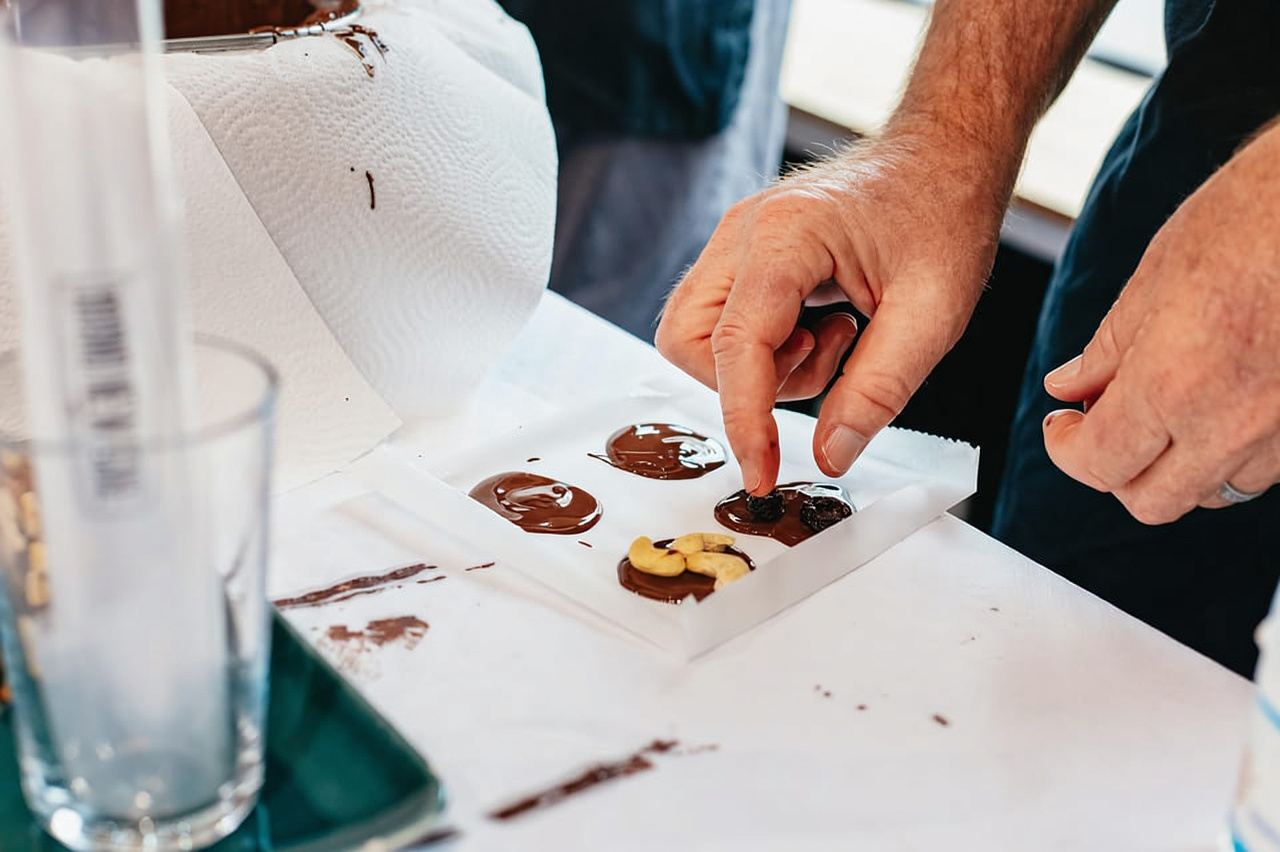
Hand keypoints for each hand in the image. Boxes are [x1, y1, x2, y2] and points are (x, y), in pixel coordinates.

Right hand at [656, 133, 1005, 493]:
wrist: (943, 152)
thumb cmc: (943, 214)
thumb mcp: (933, 314)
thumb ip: (877, 391)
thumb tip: (828, 457)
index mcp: (785, 237)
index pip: (736, 345)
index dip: (744, 420)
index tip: (762, 476)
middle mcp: (741, 233)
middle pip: (686, 340)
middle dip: (742, 383)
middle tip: (821, 368)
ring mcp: (735, 240)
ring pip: (697, 334)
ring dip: (757, 367)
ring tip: (832, 343)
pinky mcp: (743, 254)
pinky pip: (723, 321)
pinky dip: (767, 349)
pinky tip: (825, 327)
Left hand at [1042, 123, 1279, 523]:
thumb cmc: (1256, 214)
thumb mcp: (1156, 275)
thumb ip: (1107, 349)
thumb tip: (1069, 386)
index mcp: (1174, 384)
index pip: (1099, 463)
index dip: (1066, 449)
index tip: (1061, 424)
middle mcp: (1233, 422)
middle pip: (1153, 500)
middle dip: (1114, 471)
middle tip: (1099, 425)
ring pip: (1214, 490)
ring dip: (1176, 465)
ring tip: (1162, 411)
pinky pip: (1264, 467)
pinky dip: (1230, 451)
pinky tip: (1219, 404)